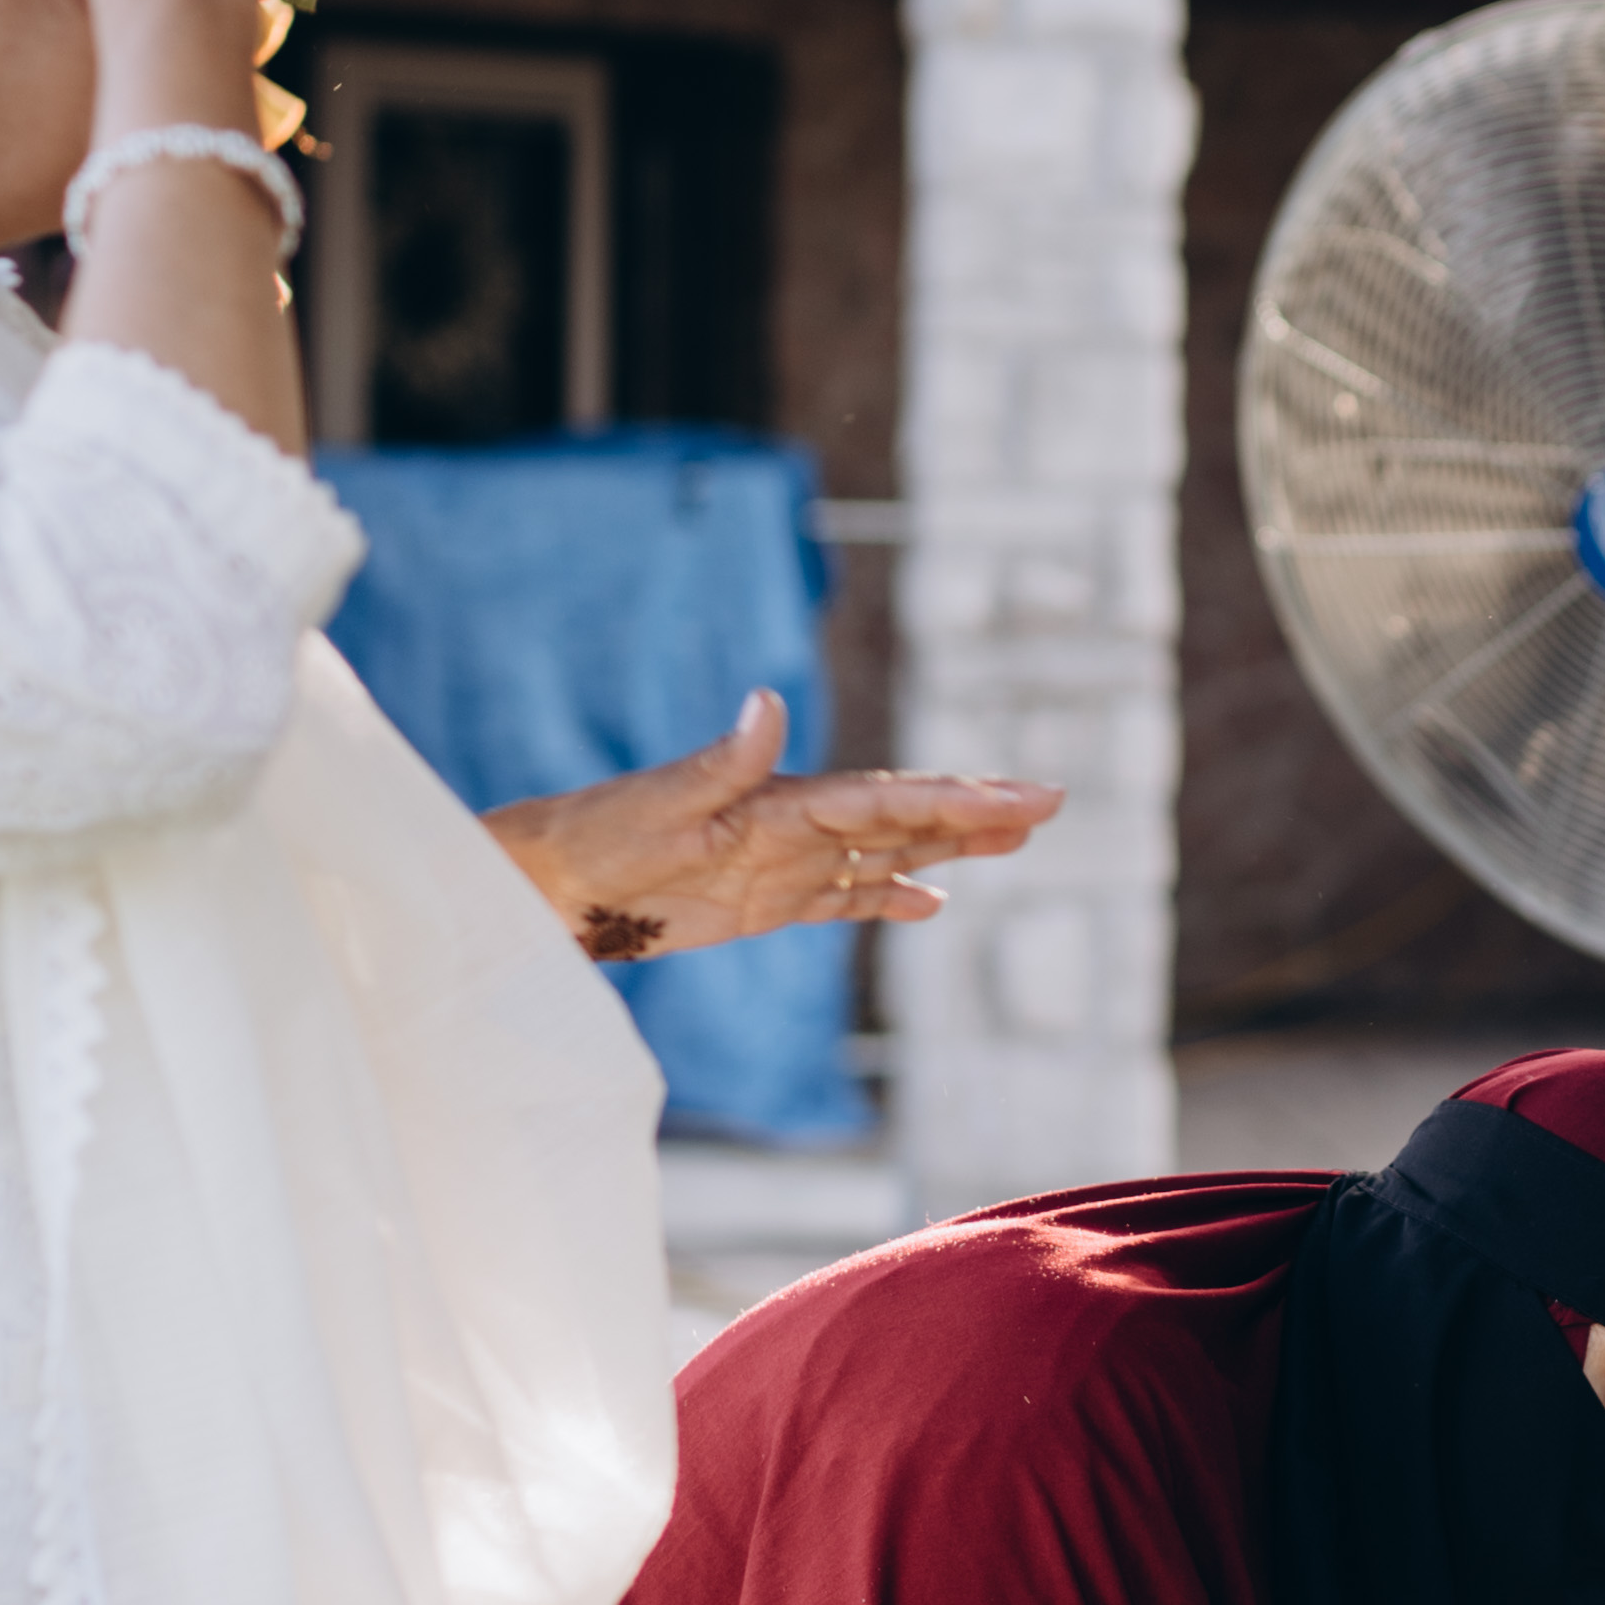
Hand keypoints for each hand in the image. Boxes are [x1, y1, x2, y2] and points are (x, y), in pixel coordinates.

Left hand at [492, 696, 1058, 962]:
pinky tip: (933, 904)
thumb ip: (723, 757)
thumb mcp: (662, 799)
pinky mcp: (765, 902)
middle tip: (1051, 805)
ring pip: (888, 853)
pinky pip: (843, 901)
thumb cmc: (598, 834)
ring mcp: (785, 863)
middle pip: (905, 818)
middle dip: (978, 813)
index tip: (1023, 797)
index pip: (889, 799)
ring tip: (1019, 842)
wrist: (552, 882)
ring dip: (951, 848)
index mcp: (783, 798)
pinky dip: (888, 901)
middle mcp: (796, 825)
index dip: (960, 798)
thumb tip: (768, 700)